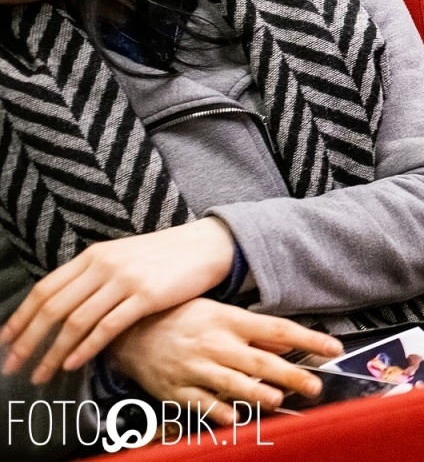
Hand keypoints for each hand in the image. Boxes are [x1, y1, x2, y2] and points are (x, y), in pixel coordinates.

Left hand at [1, 219, 234, 383]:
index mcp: (93, 255)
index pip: (45, 289)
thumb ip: (93, 277)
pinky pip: (107, 327)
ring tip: (42, 374)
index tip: (6, 341)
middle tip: (14, 366)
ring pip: (76, 322)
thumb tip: (62, 307)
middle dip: (28, 341)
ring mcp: (125, 280)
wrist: (207, 246)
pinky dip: (86, 348)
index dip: (21, 317)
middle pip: (53, 308)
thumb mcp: (122, 257)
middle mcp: (103, 265)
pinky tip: (74, 363)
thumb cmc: (164, 257)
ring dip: (53, 353)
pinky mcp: (146, 296)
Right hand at [109, 300, 341, 418]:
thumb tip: (290, 345)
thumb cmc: (182, 318)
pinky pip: (202, 403)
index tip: (333, 348)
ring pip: (232, 383)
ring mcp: (195, 368)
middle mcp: (215, 344)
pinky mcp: (177, 390)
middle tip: (314, 385)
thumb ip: (256, 332)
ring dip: (257, 393)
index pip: (278, 330)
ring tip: (278, 400)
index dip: (308, 339)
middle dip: (289, 374)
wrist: (130, 330)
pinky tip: (238, 419)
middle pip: (259, 361)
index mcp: (230, 320)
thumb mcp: (222, 313)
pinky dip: (220, 412)